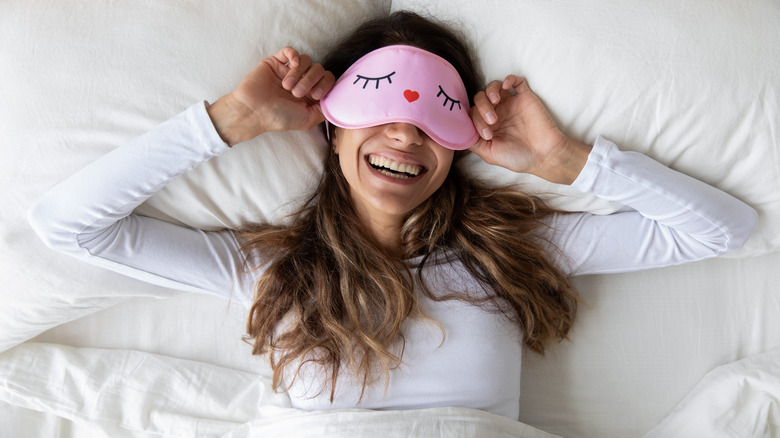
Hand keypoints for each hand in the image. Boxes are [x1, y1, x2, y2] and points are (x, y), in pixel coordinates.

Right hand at [208, 47, 335, 145]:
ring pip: (306, 60)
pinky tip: (291, 65)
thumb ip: (324, 110)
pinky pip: (290, 51)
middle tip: (297, 93)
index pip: (328, 79)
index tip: (315, 95)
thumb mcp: (307, 120)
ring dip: (299, 73)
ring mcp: (289, 71)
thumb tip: (336, 99)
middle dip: (310, 80)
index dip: (326, 85)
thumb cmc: (279, 118)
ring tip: (287, 86)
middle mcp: (302, 81)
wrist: (253, 111)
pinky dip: (294, 55)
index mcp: (310, 94)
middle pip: (319, 68)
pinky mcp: (276, 62)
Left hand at [469, 75, 590, 183]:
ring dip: (489, 92)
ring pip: (492, 87)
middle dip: (481, 108)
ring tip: (495, 102)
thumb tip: (459, 131)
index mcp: (487, 126)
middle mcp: (497, 113)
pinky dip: (508, 79)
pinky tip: (506, 86)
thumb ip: (473, 142)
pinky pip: (515, 81)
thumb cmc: (518, 158)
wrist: (545, 155)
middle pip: (479, 99)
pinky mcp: (525, 97)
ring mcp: (511, 104)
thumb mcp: (489, 154)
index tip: (486, 134)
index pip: (472, 114)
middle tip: (492, 122)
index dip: (474, 120)